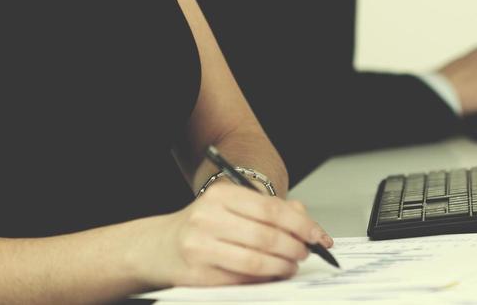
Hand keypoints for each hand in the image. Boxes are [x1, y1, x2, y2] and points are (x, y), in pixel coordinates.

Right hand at [137, 184, 333, 287]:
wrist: (158, 247)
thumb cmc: (201, 226)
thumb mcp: (231, 207)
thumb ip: (268, 209)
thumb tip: (304, 217)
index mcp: (219, 196)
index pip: (271, 209)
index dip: (301, 224)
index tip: (317, 235)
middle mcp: (208, 219)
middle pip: (267, 237)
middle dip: (295, 248)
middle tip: (305, 253)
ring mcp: (201, 248)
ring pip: (256, 262)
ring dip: (282, 267)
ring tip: (291, 266)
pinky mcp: (198, 276)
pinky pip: (242, 280)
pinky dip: (264, 279)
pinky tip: (271, 275)